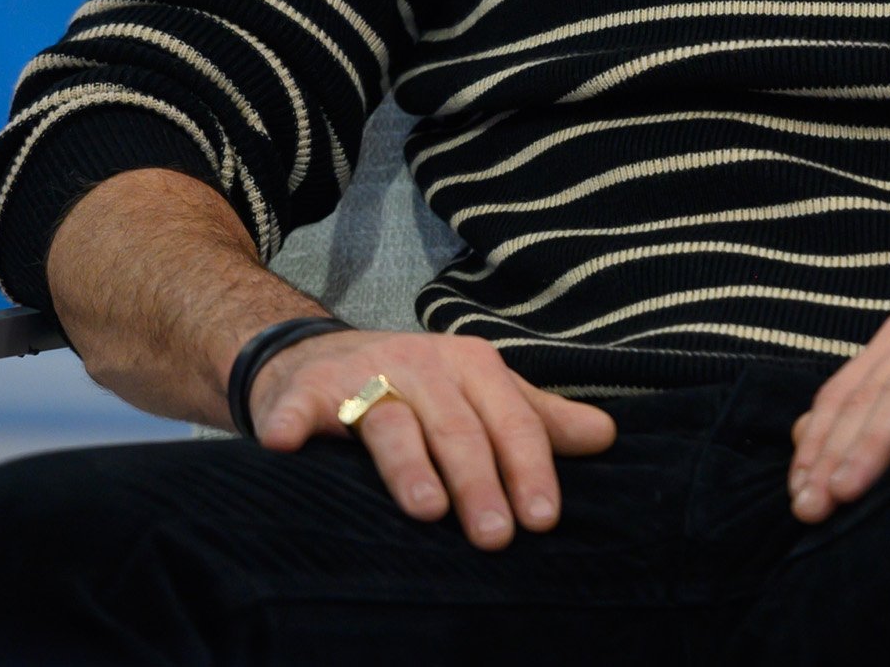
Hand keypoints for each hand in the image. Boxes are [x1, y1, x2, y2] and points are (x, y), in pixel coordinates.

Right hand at [246, 328, 616, 549]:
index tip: (543, 519)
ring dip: (407, 465)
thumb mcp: (480, 394)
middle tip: (495, 537)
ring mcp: (363, 375)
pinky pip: (298, 406)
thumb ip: (538, 419)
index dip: (529, 469)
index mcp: (472, 367)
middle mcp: (421, 365)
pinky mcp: (308, 389)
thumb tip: (606, 437)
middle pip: (457, 428)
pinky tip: (283, 443)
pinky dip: (289, 420)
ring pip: (390, 422)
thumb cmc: (416, 386)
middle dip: (478, 482)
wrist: (319, 354)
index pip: (511, 421)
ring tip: (426, 509)